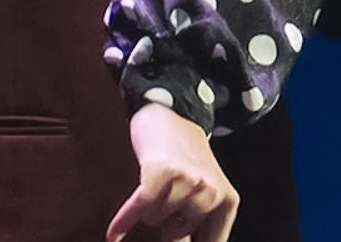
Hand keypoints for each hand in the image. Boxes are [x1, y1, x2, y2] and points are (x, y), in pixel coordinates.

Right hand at [107, 104, 238, 241]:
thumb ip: (199, 222)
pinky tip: (114, 234)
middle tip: (167, 196)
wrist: (172, 113)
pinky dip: (122, 222)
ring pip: (154, 221)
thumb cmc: (187, 158)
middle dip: (165, 223)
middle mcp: (210, 194)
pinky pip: (138, 209)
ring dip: (149, 209)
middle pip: (175, 235)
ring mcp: (186, 184)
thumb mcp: (206, 191)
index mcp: (227, 202)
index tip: (176, 241)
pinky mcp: (160, 174)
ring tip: (157, 184)